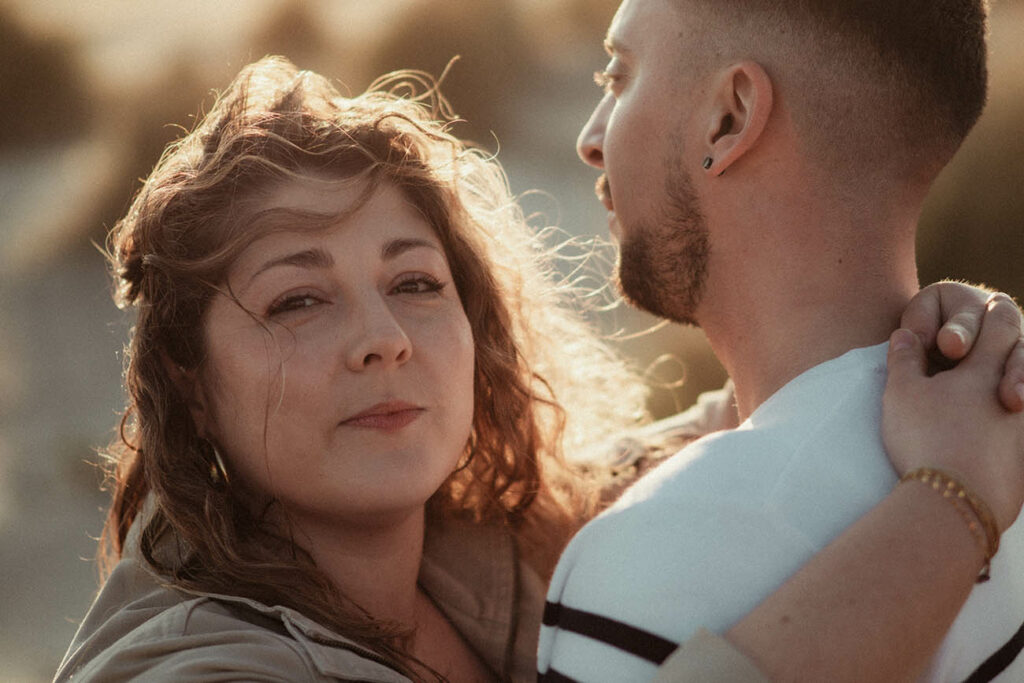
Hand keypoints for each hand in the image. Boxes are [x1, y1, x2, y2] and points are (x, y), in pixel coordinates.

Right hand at [883, 294, 1023, 531]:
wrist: (956, 502)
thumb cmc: (926, 437)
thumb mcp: (902, 392)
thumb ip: (904, 358)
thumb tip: (905, 333)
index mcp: (985, 369)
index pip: (1001, 324)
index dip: (995, 313)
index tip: (992, 306)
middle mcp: (1015, 393)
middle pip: (1022, 357)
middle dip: (1010, 346)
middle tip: (994, 345)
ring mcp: (1023, 430)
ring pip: (1022, 397)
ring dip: (1012, 386)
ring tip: (999, 394)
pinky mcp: (1023, 462)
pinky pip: (1020, 436)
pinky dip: (1011, 430)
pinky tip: (997, 439)